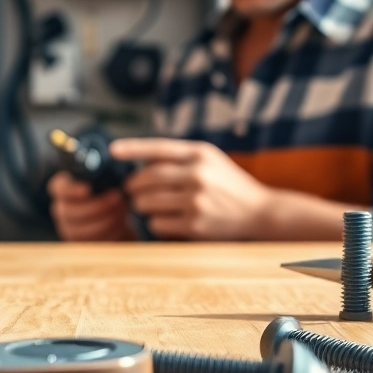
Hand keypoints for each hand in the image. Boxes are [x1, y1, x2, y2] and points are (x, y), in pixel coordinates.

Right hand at [47, 172, 133, 241]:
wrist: (120, 214)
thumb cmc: (112, 190)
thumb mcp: (109, 177)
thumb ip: (103, 172)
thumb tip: (110, 158)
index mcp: (63, 187)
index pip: (58, 188)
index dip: (71, 189)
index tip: (88, 189)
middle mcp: (61, 208)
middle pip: (69, 211)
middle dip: (97, 206)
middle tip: (118, 197)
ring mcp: (67, 227)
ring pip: (79, 229)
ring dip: (105, 220)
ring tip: (122, 210)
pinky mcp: (79, 243)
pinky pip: (89, 242)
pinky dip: (107, 233)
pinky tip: (120, 223)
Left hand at [111, 138, 272, 239]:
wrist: (260, 212)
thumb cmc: (230, 184)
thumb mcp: (211, 160)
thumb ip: (181, 157)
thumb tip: (141, 161)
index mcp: (200, 153)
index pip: (158, 148)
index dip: (132, 148)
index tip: (112, 151)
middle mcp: (197, 174)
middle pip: (147, 178)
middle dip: (133, 186)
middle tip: (131, 189)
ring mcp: (196, 200)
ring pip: (147, 202)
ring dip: (140, 205)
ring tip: (145, 205)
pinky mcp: (195, 224)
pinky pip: (158, 223)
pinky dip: (155, 222)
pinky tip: (163, 220)